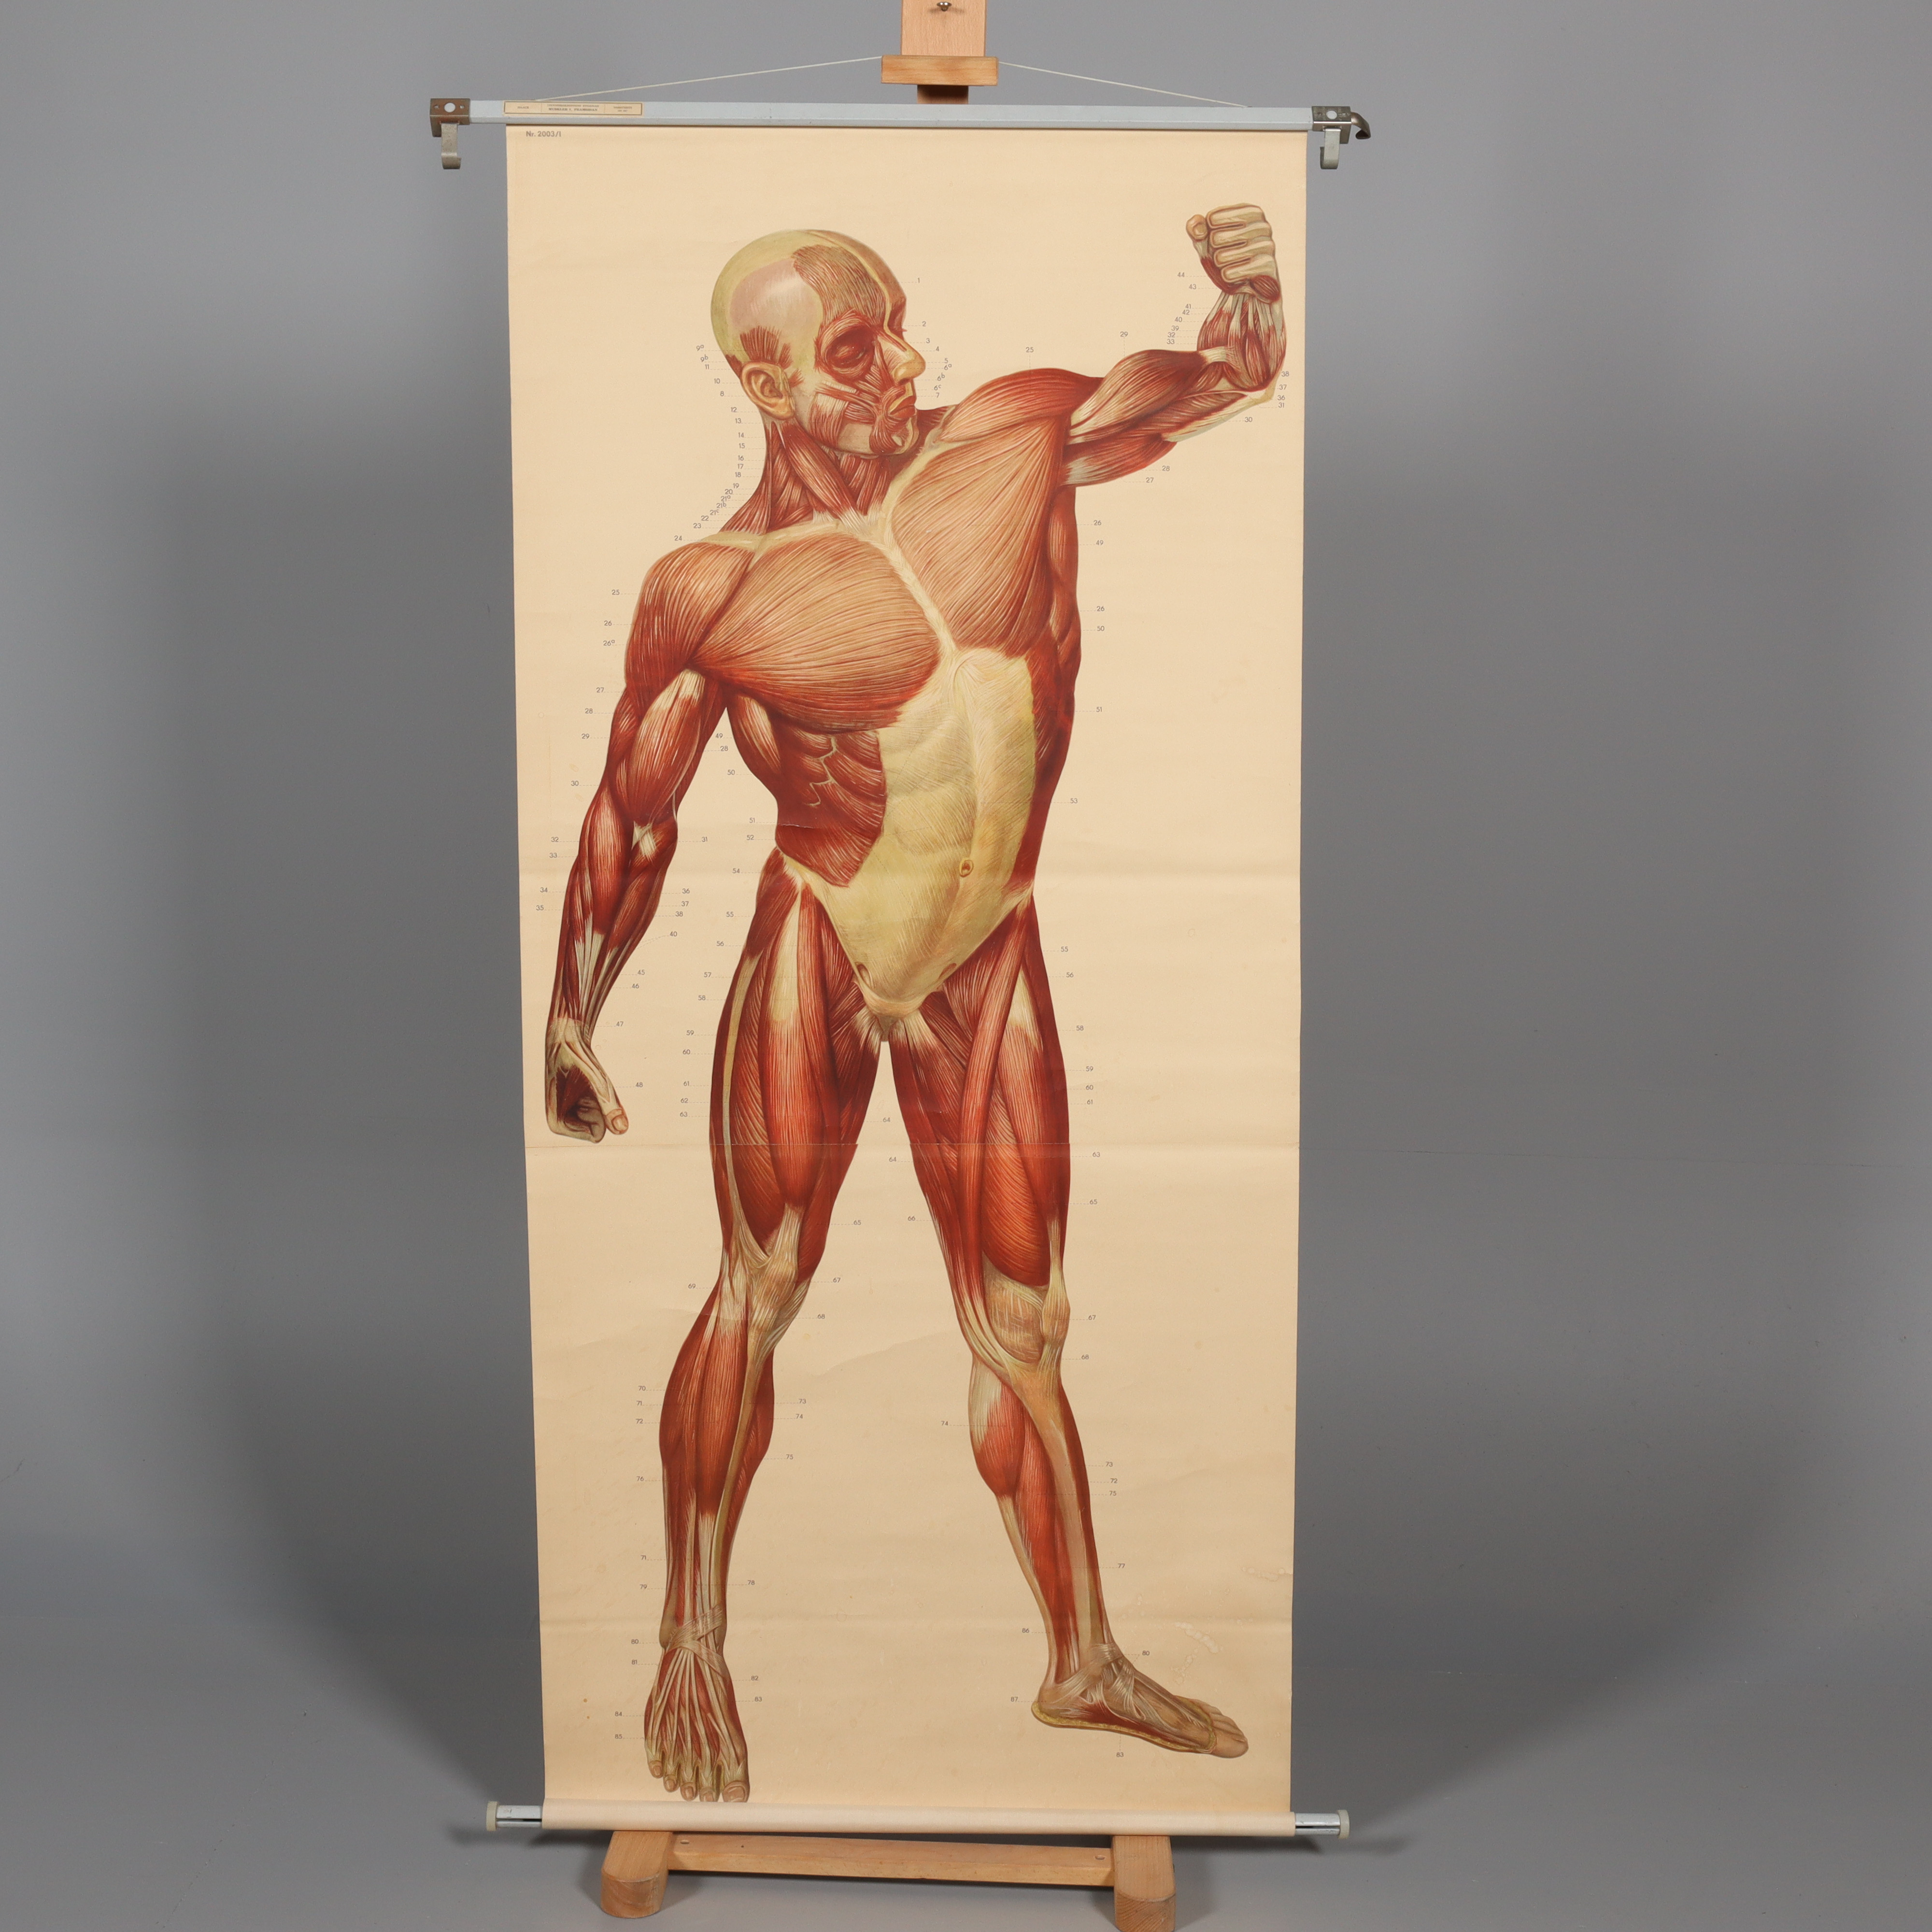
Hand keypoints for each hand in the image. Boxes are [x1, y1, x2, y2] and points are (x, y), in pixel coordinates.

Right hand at [546, 1016, 628, 1141]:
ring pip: (599, 1122)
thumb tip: (622, 1131)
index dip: (600, 1115)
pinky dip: (598, 1099)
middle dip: (599, 1110)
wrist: (564, 1038)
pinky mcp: (574, 1108)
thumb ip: (610, 1106)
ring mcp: (567, 1115)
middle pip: (598, 1130)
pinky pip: (599, 1112)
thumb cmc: (578, 1058)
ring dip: (598, 1103)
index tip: (586, 1092)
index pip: (595, 1136)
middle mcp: (559, 1123)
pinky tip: (586, 1084)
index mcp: (556, 1123)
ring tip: (583, 1083)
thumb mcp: (598, 1081)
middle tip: (585, 1086)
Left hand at [1187, 205, 1280, 303]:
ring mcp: (1267, 245)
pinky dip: (1227, 277)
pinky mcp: (1267, 266)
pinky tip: (1232, 275)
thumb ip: (1197, 229)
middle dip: (1213, 253)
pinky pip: (1233, 272)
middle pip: (1216, 238)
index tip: (1218, 241)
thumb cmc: (1228, 257)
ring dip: (1219, 266)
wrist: (1248, 285)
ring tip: (1228, 266)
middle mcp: (1262, 225)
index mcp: (1251, 212)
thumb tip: (1196, 227)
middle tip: (1223, 257)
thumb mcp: (1208, 242)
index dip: (1208, 234)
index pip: (1212, 219)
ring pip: (1222, 257)